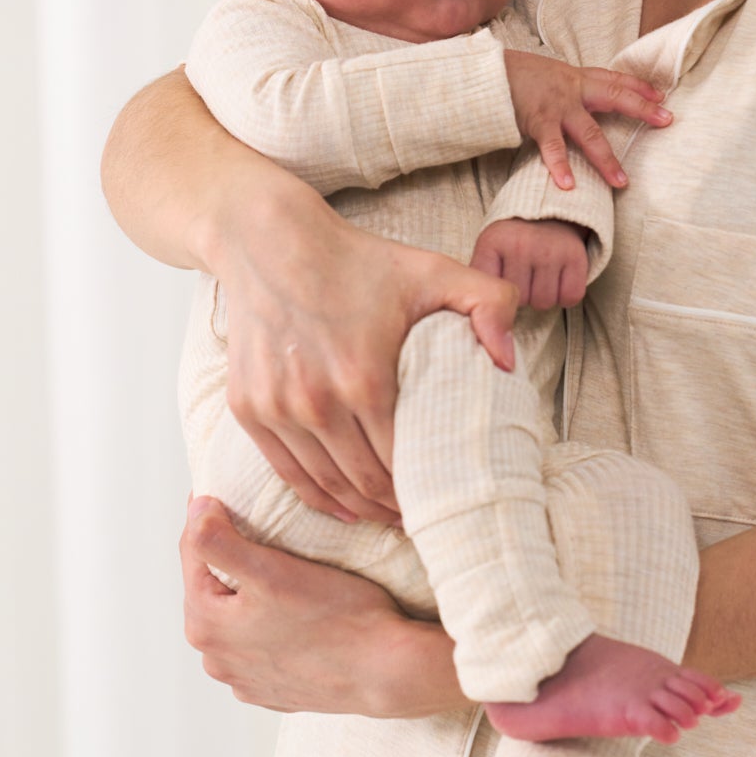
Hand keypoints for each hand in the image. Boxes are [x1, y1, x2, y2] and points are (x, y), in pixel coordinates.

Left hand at [181, 496, 467, 716]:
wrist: (386, 671)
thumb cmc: (337, 616)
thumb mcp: (272, 569)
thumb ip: (220, 541)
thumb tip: (195, 512)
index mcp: (206, 626)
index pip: (193, 554)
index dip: (209, 517)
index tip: (226, 492)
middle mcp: (217, 659)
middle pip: (214, 589)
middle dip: (231, 559)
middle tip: (262, 530)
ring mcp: (246, 680)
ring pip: (238, 620)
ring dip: (251, 596)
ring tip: (285, 573)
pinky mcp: (275, 691)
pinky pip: (264, 647)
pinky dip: (273, 627)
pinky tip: (300, 615)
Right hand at [215, 177, 518, 521]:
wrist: (268, 241)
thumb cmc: (356, 260)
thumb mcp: (434, 270)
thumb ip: (488, 305)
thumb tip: (507, 363)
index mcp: (365, 379)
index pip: (404, 460)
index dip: (429, 487)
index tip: (450, 495)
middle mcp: (316, 403)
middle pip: (365, 481)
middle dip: (398, 506)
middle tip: (426, 515)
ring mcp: (276, 409)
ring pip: (325, 485)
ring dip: (360, 508)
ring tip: (390, 515)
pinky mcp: (248, 408)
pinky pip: (287, 471)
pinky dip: (317, 496)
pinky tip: (344, 506)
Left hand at [471, 218, 590, 309]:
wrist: (550, 211)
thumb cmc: (515, 239)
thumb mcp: (489, 249)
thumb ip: (481, 277)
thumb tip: (478, 317)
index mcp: (492, 242)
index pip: (491, 293)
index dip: (499, 294)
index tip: (504, 280)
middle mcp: (521, 245)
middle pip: (520, 301)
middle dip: (524, 295)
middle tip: (527, 275)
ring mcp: (550, 250)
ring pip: (544, 303)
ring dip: (544, 296)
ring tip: (542, 276)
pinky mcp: (575, 256)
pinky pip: (570, 297)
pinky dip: (566, 295)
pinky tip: (559, 279)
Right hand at [503, 50, 670, 189]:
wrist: (484, 73)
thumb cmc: (515, 78)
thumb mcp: (548, 78)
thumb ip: (568, 91)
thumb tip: (584, 106)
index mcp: (576, 78)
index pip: (614, 79)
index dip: (640, 86)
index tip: (662, 96)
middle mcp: (572, 89)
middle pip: (615, 96)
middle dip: (642, 108)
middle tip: (667, 119)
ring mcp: (557, 105)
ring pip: (590, 133)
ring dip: (606, 159)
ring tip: (621, 182)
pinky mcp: (537, 120)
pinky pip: (552, 147)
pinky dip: (560, 167)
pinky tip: (569, 185)